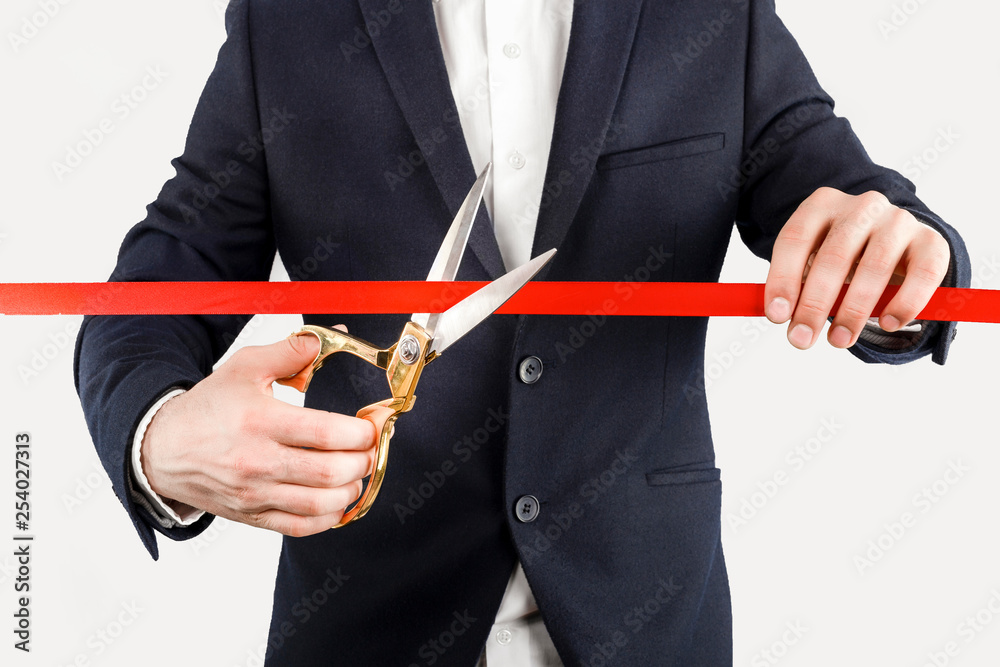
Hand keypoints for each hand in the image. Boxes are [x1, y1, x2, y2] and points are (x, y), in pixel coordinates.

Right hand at [140, 331, 376, 535]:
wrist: (163, 449)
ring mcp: (255, 493)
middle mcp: (258, 461)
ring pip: (320, 503)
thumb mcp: (245, 367)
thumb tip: (328, 338)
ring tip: (356, 474)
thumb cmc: (208, 407)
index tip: (370, 426)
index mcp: (260, 421)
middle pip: (330, 471)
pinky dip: (328, 519)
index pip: (325, 432)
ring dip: (351, 490)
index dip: (360, 432)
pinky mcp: (252, 515)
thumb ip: (290, 352)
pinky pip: (299, 527)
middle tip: (369, 450)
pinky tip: (338, 502)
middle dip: (362, 461)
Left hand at [764, 187, 950, 348]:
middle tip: (802, 340)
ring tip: (839, 340)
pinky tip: (888, 324)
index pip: (795, 239)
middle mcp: (862, 207)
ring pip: (874, 267)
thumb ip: (797, 285)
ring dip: (854, 311)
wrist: (895, 243)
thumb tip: (780, 315)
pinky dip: (905, 302)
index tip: (777, 316)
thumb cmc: (843, 259)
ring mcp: (899, 221)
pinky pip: (923, 274)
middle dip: (815, 304)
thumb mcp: (813, 264)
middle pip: (834, 256)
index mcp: (822, 205)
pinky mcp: (932, 241)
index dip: (783, 279)